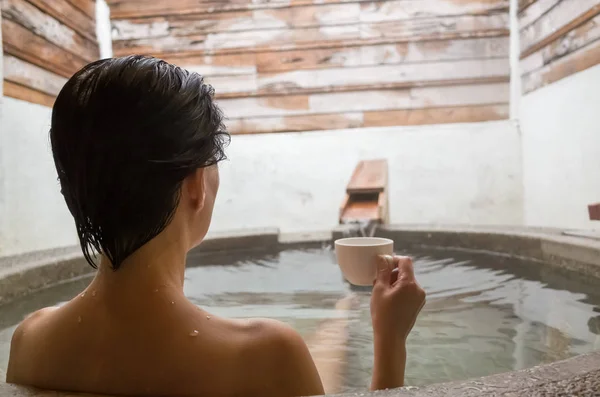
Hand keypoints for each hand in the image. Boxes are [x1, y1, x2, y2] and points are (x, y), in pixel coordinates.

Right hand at [369, 255, 424, 389]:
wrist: (391, 337)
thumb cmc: (383, 314)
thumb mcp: (379, 290)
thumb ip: (383, 271)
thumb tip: (383, 257)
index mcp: (409, 283)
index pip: (405, 261)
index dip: (394, 260)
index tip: (382, 266)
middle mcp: (418, 289)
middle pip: (406, 271)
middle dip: (392, 273)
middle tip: (378, 281)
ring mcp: (420, 297)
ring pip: (407, 281)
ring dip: (395, 282)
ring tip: (382, 292)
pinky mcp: (418, 304)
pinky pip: (409, 291)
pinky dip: (399, 290)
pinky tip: (389, 300)